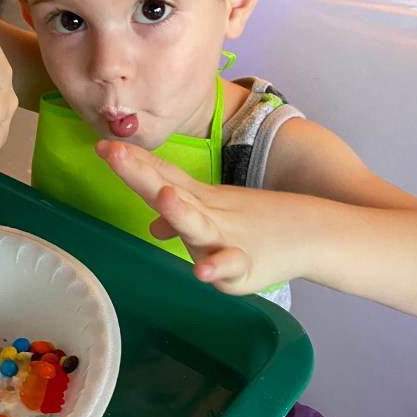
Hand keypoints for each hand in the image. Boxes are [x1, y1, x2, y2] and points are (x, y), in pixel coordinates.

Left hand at [95, 140, 299, 295]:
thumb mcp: (215, 220)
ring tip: (162, 196)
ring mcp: (224, 238)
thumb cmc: (259, 225)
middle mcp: (207, 214)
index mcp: (198, 201)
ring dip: (178, 212)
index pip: (161, 175)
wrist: (313, 234)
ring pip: (196, 225)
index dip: (132, 161)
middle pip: (169, 190)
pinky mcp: (244, 267)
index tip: (103, 144)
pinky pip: (228, 267)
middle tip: (111, 151)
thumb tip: (152, 228)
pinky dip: (216, 269)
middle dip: (139, 173)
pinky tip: (202, 272)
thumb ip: (180, 219)